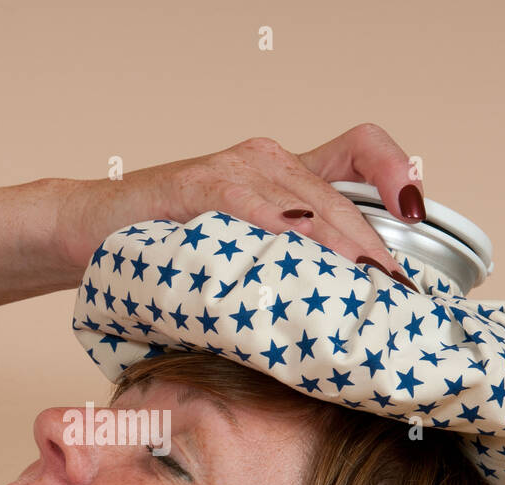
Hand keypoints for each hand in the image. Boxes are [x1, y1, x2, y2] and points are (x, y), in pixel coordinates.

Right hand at [53, 124, 425, 290]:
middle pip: (341, 195)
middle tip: (396, 294)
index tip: (417, 218)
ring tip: (367, 286)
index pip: (358, 149)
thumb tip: (334, 315)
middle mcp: (265, 160)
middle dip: (376, 248)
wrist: (87, 229)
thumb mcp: (233, 250)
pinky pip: (254, 208)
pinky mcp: (199, 186)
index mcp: (280, 171)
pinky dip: (285, 236)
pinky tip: (304, 262)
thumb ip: (278, 264)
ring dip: (344, 246)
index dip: (396, 173)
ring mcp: (234, 169)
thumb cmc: (161, 246)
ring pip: (309, 203)